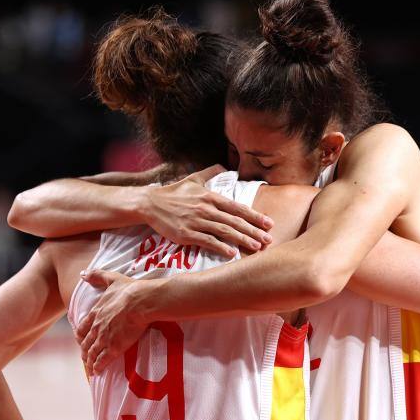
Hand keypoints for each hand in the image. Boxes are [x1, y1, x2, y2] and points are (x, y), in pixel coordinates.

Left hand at [74, 270, 158, 374]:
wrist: (141, 302)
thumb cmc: (130, 290)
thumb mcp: (112, 279)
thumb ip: (97, 276)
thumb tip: (82, 273)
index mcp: (96, 312)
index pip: (83, 327)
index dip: (81, 335)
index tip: (80, 340)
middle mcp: (97, 327)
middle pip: (86, 342)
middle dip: (85, 350)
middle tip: (85, 356)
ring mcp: (105, 338)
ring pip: (92, 353)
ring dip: (89, 361)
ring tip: (90, 367)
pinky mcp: (114, 348)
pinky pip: (102, 361)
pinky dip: (97, 367)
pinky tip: (97, 372)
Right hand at [142, 164, 272, 257]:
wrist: (150, 203)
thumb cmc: (173, 192)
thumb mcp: (193, 179)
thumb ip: (210, 172)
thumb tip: (223, 166)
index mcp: (210, 196)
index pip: (237, 207)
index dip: (254, 216)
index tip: (268, 223)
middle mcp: (206, 208)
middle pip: (235, 221)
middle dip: (254, 231)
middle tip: (269, 240)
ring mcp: (196, 221)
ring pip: (224, 231)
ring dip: (242, 240)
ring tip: (256, 247)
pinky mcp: (186, 234)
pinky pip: (207, 241)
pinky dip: (221, 247)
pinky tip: (232, 253)